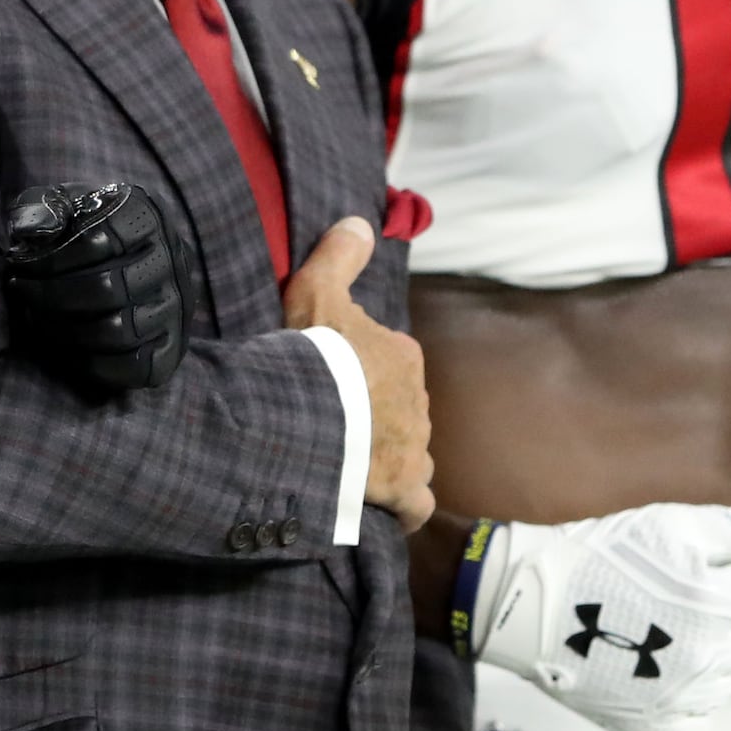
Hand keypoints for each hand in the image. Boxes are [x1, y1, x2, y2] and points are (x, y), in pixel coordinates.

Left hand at [3, 181, 187, 396]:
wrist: (120, 262)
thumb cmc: (77, 230)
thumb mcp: (56, 204)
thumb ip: (39, 207)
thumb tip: (32, 231)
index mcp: (147, 216)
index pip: (97, 240)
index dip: (49, 258)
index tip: (20, 266)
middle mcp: (172, 259)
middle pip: (105, 289)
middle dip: (50, 296)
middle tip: (23, 293)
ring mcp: (176, 306)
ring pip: (117, 332)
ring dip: (63, 330)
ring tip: (36, 318)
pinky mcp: (172, 347)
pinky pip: (131, 367)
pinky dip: (88, 363)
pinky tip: (63, 346)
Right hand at [287, 219, 431, 530]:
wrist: (312, 416)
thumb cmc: (313, 354)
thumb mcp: (317, 290)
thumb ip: (338, 256)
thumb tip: (360, 222)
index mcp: (402, 356)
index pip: (391, 366)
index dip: (362, 376)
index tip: (332, 386)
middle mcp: (419, 403)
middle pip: (400, 412)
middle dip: (376, 421)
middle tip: (334, 429)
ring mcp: (416, 449)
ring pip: (410, 454)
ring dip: (389, 461)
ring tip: (351, 469)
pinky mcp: (406, 489)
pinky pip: (415, 504)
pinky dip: (402, 508)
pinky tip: (380, 509)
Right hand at [459, 504, 730, 730]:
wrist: (532, 602)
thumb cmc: (603, 554)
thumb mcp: (672, 523)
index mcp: (715, 604)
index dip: (730, 585)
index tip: (694, 579)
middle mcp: (705, 657)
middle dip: (723, 625)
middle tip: (674, 608)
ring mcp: (677, 698)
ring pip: (723, 688)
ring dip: (705, 666)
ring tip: (659, 641)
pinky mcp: (649, 727)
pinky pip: (692, 728)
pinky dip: (682, 706)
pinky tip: (653, 679)